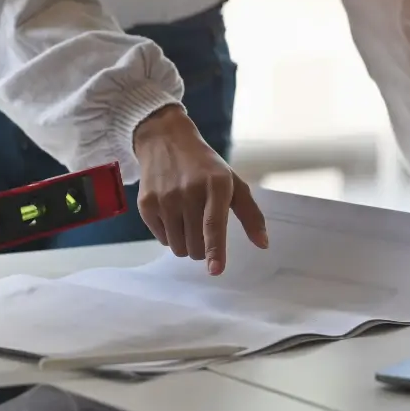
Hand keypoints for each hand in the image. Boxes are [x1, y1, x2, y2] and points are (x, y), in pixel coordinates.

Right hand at [134, 106, 267, 275]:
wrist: (165, 140)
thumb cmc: (205, 167)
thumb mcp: (233, 182)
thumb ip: (250, 214)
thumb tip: (263, 244)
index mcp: (216, 185)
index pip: (213, 224)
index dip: (215, 250)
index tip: (215, 270)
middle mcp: (188, 191)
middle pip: (196, 245)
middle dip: (203, 248)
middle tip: (203, 228)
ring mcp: (165, 198)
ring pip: (178, 247)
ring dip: (186, 243)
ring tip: (187, 219)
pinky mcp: (146, 204)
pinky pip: (162, 240)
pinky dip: (170, 234)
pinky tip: (172, 212)